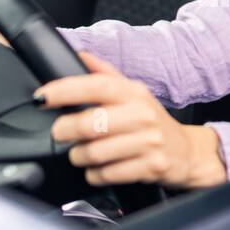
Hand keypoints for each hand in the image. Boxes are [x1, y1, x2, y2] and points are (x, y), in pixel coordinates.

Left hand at [37, 51, 227, 188]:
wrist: (187, 153)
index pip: (95, 86)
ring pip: (94, 152)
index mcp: (133, 92)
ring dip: (78, 156)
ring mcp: (148, 142)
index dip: (64, 90)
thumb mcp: (134, 93)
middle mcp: (142, 114)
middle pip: (88, 123)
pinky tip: (97, 169)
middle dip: (64, 130)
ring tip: (80, 154)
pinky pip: (108, 174)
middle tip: (59, 133)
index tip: (42, 97)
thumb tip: (80, 55)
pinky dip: (95, 174)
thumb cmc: (152, 122)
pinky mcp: (151, 167)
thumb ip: (106, 75)